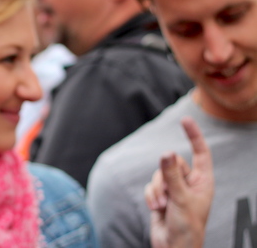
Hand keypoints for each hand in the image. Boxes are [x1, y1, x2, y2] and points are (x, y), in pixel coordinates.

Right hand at [145, 117, 213, 247]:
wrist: (173, 247)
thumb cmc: (186, 227)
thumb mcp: (180, 198)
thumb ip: (172, 174)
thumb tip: (166, 152)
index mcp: (203, 182)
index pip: (200, 153)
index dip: (193, 135)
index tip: (185, 119)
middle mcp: (190, 183)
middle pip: (172, 164)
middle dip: (165, 178)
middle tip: (168, 194)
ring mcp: (175, 190)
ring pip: (159, 175)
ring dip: (157, 190)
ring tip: (161, 205)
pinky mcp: (162, 197)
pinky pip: (151, 187)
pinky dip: (151, 196)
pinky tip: (155, 208)